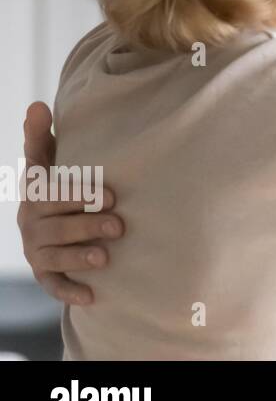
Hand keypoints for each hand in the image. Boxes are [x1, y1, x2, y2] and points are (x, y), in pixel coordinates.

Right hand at [16, 102, 122, 305]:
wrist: (52, 223)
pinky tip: (91, 296)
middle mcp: (31, 221)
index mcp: (36, 193)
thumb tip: (36, 104)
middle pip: (56, 224)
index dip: (77, 192)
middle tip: (120, 224)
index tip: (109, 193)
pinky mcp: (43, 273)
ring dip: (79, 257)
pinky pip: (53, 285)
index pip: (49, 190)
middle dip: (88, 224)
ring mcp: (36, 249)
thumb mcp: (50, 161)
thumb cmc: (57, 185)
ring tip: (105, 258)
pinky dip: (69, 291)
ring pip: (54, 255)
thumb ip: (41, 136)